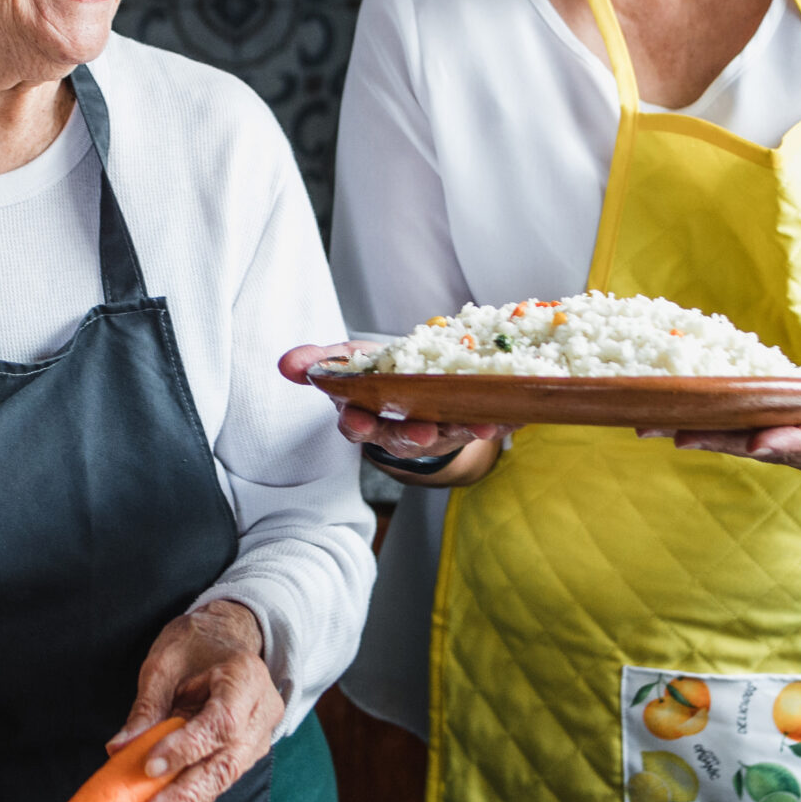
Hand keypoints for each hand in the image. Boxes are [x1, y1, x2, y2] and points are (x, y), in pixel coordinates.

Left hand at [105, 601, 282, 801]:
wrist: (228, 638)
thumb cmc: (198, 643)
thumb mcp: (165, 663)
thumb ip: (147, 707)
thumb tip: (120, 748)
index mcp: (246, 678)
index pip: (222, 723)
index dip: (187, 749)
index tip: (150, 766)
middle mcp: (261, 713)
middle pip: (225, 766)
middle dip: (181, 797)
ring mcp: (257, 739)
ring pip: (221, 782)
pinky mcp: (243, 755)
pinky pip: (214, 781)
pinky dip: (182, 799)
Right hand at [278, 341, 504, 479]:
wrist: (414, 388)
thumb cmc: (376, 374)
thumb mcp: (346, 363)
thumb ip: (319, 362)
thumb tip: (287, 364)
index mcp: (367, 416)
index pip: (356, 424)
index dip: (357, 424)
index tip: (358, 420)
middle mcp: (400, 430)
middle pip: (404, 439)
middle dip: (413, 436)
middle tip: (424, 432)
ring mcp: (436, 430)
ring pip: (449, 435)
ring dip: (465, 431)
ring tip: (482, 424)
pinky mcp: (466, 425)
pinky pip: (484, 425)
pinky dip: (499, 421)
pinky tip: (513, 414)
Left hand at [668, 344, 800, 478]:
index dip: (791, 442)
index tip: (757, 442)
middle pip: (776, 450)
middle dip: (727, 443)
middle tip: (680, 435)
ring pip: (754, 449)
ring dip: (709, 440)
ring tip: (659, 430)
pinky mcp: (788, 450)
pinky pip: (748, 443)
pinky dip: (714, 435)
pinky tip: (673, 427)